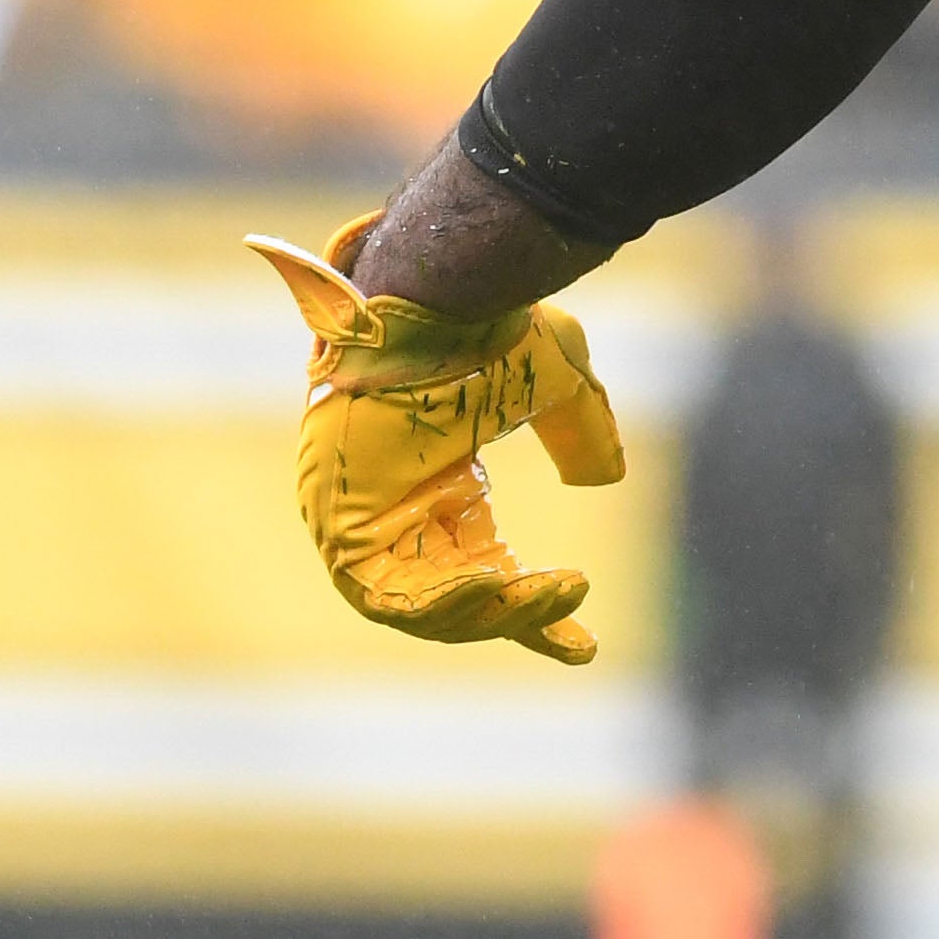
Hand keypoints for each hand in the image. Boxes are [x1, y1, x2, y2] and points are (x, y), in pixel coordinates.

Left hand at [249, 215, 628, 664]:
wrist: (440, 294)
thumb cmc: (490, 326)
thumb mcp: (557, 382)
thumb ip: (580, 430)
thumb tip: (604, 478)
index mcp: (440, 482)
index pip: (483, 571)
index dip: (531, 611)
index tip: (583, 644)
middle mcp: (396, 507)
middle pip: (449, 598)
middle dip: (512, 612)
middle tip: (568, 601)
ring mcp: (359, 515)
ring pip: (413, 606)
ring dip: (481, 613)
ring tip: (537, 596)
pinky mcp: (335, 517)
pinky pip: (378, 591)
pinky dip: (438, 602)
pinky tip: (494, 586)